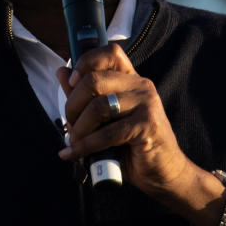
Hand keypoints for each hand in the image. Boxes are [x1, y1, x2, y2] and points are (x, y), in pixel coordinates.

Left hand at [56, 44, 197, 199]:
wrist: (163, 173)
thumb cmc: (133, 146)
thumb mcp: (105, 119)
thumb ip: (85, 96)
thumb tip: (62, 73)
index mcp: (132, 80)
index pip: (111, 52)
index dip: (87, 61)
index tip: (72, 82)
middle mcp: (141, 86)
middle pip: (95, 80)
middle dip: (73, 105)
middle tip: (70, 124)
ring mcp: (146, 104)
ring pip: (98, 107)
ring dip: (79, 128)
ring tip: (74, 142)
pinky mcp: (147, 125)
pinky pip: (107, 133)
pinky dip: (85, 146)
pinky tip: (74, 154)